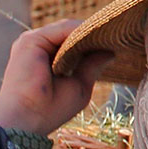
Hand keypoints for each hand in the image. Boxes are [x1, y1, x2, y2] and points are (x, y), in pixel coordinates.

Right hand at [0, 20, 109, 136]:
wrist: (26, 119)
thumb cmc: (49, 110)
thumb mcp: (78, 86)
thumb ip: (91, 67)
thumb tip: (111, 51)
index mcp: (46, 61)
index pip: (73, 44)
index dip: (93, 43)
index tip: (117, 42)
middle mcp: (38, 50)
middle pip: (70, 34)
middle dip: (93, 35)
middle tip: (121, 35)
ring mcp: (33, 43)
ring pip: (67, 29)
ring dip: (89, 31)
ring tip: (113, 34)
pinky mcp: (31, 40)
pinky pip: (62, 29)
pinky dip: (81, 30)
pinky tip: (98, 35)